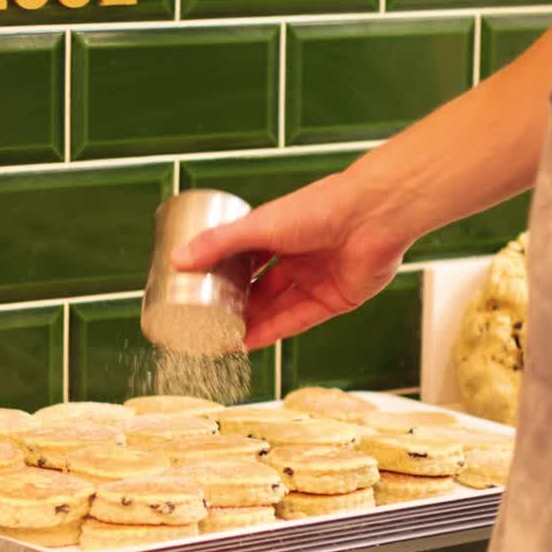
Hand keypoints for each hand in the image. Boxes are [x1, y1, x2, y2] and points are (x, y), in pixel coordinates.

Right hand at [172, 172, 409, 350]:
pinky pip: (297, 321)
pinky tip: (248, 344)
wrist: (372, 216)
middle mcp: (298, 256)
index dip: (223, 274)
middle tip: (207, 322)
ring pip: (277, 307)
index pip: (245, 257)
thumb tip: (179, 259)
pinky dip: (272, 333)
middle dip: (236, 306)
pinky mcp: (334, 299)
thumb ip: (220, 243)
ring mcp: (316, 278)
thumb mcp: (260, 225)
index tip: (199, 289)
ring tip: (220, 340)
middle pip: (260, 287)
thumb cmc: (320, 208)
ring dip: (250, 324)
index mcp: (280, 231)